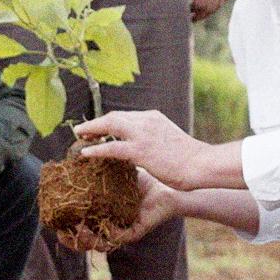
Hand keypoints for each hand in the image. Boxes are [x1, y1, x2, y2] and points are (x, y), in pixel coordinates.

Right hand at [60, 169, 176, 252]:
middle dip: (69, 238)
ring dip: (86, 240)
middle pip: (82, 241)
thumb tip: (76, 150)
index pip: (75, 224)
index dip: (61, 225)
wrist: (165, 179)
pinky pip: (117, 238)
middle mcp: (108, 225)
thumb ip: (94, 166)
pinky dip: (107, 235)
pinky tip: (101, 227)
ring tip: (80, 229)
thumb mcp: (112, 171)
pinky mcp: (135, 232)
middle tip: (61, 231)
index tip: (51, 217)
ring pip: (98, 244)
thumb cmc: (139, 177)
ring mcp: (121, 230)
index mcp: (99, 214)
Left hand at [73, 110, 204, 189]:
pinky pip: (111, 146)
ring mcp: (142, 134)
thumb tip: (143, 149)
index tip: (97, 128)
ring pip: (109, 125)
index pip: (124, 116)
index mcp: (152, 117)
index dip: (108, 121)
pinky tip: (85, 153)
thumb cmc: (188, 158)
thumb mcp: (167, 140)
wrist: (201, 163)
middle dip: (95, 122)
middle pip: (113, 116)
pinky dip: (96, 148)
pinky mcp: (140, 150)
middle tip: (81, 130)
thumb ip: (153, 139)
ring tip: (79, 136)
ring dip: (91, 130)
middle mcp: (146, 120)